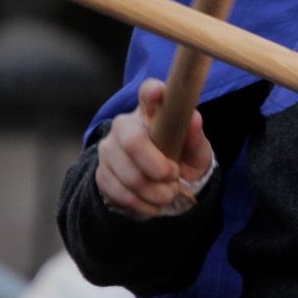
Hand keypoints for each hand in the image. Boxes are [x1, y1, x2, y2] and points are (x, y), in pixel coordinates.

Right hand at [95, 79, 211, 217]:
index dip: (151, 93)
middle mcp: (125, 125)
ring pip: (130, 175)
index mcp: (151, 111)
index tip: (158, 93)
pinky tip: (153, 203)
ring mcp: (109, 149)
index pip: (148, 93)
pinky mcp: (102, 173)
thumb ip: (195, 137)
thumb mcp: (195, 151)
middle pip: (133, 142)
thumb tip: (194, 119)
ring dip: (155, 192)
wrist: (163, 186)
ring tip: (167, 194)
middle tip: (174, 176)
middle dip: (157, 167)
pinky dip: (143, 204)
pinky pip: (121, 194)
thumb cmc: (181, 158)